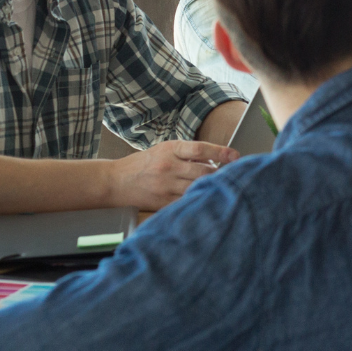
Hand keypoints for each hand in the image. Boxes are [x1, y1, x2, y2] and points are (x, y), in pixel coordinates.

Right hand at [108, 140, 238, 209]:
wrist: (115, 181)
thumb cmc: (145, 163)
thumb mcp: (164, 149)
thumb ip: (188, 153)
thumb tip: (216, 159)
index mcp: (170, 149)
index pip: (199, 148)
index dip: (220, 152)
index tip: (236, 156)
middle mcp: (168, 166)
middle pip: (203, 171)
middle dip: (221, 174)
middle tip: (232, 175)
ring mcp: (165, 185)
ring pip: (197, 187)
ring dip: (212, 187)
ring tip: (221, 187)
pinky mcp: (162, 202)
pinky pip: (187, 202)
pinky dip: (198, 200)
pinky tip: (206, 199)